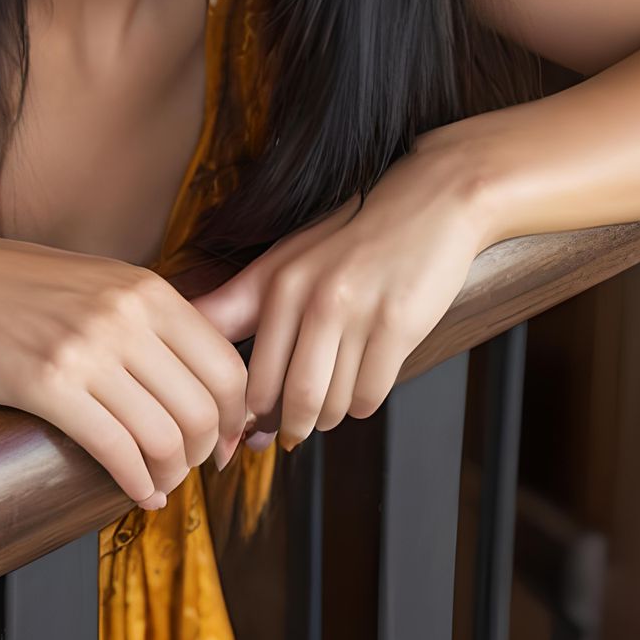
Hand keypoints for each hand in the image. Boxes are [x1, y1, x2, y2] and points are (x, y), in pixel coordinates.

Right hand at [0, 230, 253, 510]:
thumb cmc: (1, 287)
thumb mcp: (89, 280)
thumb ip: (142, 315)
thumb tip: (195, 374)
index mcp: (143, 286)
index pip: (226, 364)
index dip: (236, 417)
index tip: (224, 443)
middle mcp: (124, 312)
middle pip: (206, 407)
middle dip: (207, 453)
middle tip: (189, 470)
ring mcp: (85, 346)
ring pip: (167, 435)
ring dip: (172, 475)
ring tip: (158, 484)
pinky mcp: (43, 383)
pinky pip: (116, 449)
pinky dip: (136, 484)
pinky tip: (136, 493)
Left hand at [186, 141, 489, 449]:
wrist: (430, 202)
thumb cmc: (353, 238)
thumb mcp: (287, 261)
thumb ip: (239, 311)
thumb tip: (209, 375)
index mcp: (275, 281)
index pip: (243, 372)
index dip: (240, 415)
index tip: (241, 437)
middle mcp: (310, 296)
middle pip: (288, 399)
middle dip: (289, 425)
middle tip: (292, 431)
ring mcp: (355, 311)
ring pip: (331, 404)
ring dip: (329, 414)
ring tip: (331, 395)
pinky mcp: (398, 325)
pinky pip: (370, 396)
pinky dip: (363, 401)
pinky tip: (364, 375)